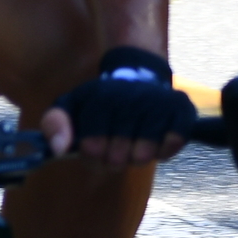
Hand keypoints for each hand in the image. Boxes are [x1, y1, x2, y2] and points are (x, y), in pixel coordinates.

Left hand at [43, 45, 200, 162]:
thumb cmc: (102, 102)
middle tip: (115, 146)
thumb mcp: (71, 105)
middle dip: (112, 159)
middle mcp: (131, 98)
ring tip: (133, 143)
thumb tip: (58, 148)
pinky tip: (155, 140)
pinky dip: (162, 150)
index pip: (92, 148)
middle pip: (117, 157)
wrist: (139, 78)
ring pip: (143, 155)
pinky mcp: (182, 111)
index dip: (91, 154)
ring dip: (136, 156)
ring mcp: (159, 104)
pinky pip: (171, 145)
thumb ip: (55, 124)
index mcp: (101, 98)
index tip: (94, 145)